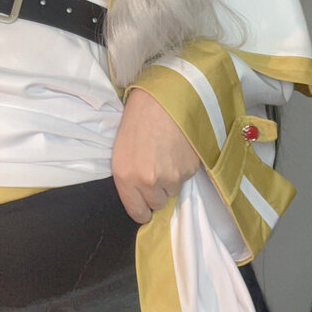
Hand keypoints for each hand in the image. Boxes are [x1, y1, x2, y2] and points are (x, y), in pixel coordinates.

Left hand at [112, 89, 199, 223]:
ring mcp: (172, 176)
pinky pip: (187, 177)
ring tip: (165, 152)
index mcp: (126, 177)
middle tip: (155, 167)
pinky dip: (183, 166)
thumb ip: (129, 179)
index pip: (137, 213)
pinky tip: (177, 147)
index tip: (144, 204)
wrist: (163, 98)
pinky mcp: (191, 168)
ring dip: (171, 177)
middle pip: (158, 203)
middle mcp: (149, 182)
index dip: (142, 209)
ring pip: (174, 189)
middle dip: (157, 191)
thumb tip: (140, 198)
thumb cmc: (137, 119)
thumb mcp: (121, 151)